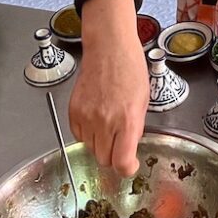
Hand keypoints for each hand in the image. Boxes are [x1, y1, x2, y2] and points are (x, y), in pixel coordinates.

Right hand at [67, 0, 148, 176]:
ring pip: (90, 149)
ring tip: (108, 124)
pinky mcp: (74, 111)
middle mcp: (105, 121)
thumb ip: (135, 127)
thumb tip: (128, 148)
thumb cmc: (130, 68)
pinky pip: (78, 135)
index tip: (130, 165)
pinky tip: (96, 118)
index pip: (122, 162)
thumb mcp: (143, 100)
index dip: (127, 168)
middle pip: (104, 160)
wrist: (109, 48)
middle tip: (120, 142)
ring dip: (99, 144)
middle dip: (113, 155)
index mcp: (127, 120)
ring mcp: (87, 116)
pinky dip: (87, 133)